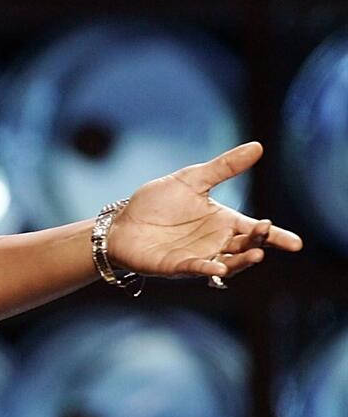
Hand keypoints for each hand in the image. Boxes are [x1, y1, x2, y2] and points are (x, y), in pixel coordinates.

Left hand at [103, 141, 302, 281]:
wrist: (121, 222)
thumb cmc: (156, 202)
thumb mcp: (192, 179)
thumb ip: (224, 167)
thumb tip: (258, 147)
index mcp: (223, 222)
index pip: (254, 231)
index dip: (276, 237)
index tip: (295, 243)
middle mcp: (214, 242)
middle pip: (244, 247)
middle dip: (258, 243)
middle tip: (265, 233)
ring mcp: (197, 256)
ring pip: (227, 263)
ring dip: (241, 261)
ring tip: (256, 254)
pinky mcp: (175, 266)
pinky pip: (196, 269)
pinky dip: (208, 268)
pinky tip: (219, 266)